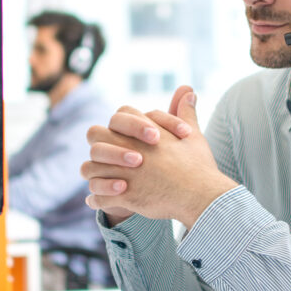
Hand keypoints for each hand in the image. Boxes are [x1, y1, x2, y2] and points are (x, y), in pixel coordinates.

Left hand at [82, 86, 236, 228]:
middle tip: (108, 156)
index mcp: (143, 132)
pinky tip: (96, 200)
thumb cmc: (198, 166)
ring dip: (94, 173)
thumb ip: (185, 112)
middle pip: (95, 135)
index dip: (124, 125)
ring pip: (90, 168)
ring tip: (101, 180)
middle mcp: (128, 148)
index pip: (119, 115)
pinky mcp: (123, 196)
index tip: (135, 138)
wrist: (200, 196)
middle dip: (100, 144)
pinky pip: (98, 197)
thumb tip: (188, 89)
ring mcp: (124, 172)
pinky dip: (96, 199)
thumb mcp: (193, 135)